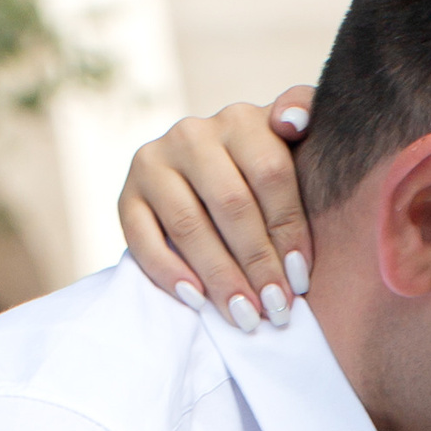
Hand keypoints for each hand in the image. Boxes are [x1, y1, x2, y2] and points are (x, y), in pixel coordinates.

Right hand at [118, 89, 316, 331]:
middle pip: (231, 203)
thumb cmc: (264, 175)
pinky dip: (169, 273)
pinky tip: (197, 301)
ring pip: (188, 225)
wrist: (204, 184)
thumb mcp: (291, 144)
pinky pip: (143, 239)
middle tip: (276, 308)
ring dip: (219, 276)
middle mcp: (193, 134)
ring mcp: (154, 163)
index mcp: (240, 121)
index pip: (271, 174)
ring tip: (244, 316)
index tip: (301, 279)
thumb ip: (303, 115)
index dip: (288, 230)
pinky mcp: (127, 195)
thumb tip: (293, 122)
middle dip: (257, 262)